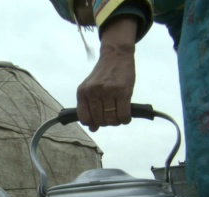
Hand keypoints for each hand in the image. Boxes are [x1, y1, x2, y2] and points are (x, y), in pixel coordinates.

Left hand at [77, 16, 137, 131]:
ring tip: (118, 116)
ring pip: (111, 119)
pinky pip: (123, 115)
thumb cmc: (104, 74)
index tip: (99, 122)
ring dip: (116, 122)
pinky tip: (126, 116)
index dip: (93, 123)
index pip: (85, 118)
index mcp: (82, 92)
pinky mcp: (123, 91)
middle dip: (107, 122)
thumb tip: (93, 129)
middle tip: (112, 117)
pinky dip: (125, 119)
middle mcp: (93, 92)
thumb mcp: (91, 88)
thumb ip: (89, 108)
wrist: (116, 55)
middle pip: (99, 120)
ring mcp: (108, 91)